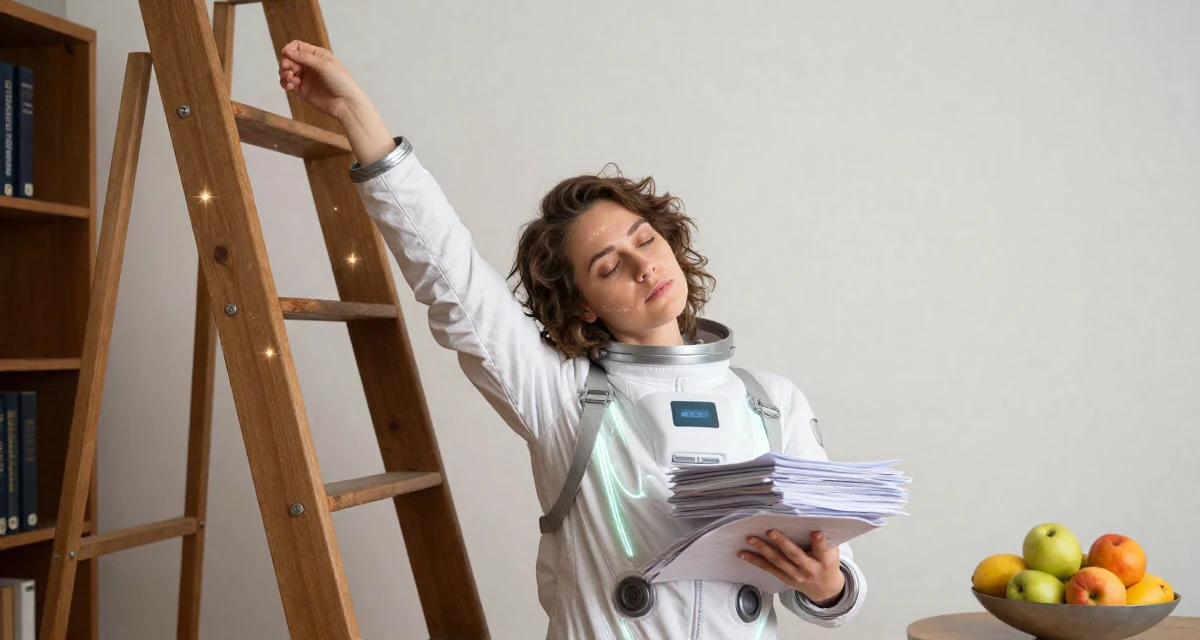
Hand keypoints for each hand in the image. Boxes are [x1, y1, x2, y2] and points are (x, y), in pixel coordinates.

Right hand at [277, 40, 394, 167]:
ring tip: (289, 78)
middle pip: (290, 59)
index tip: (286, 55)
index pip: (298, 47)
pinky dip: (286, 83)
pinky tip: (290, 85)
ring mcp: (306, 78)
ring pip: (287, 71)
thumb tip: (287, 51)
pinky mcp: (303, 90)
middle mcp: (310, 65)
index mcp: (317, 55)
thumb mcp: (324, 65)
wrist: (346, 104)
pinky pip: (289, 84)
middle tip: (287, 69)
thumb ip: (304, 57)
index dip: (290, 49)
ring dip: (284, 73)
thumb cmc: (342, 82)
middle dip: (285, 63)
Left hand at [739, 530, 844, 605]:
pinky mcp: (785, 578)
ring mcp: (795, 574)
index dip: (819, 542)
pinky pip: (768, 568)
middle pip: (794, 555)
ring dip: (762, 549)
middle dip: (782, 543)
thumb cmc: (827, 563)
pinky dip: (754, 560)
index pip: (822, 550)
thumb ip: (824, 539)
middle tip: (770, 531)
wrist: (824, 588)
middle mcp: (809, 568)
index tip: (816, 532)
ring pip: (777, 561)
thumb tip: (811, 516)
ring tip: (750, 539)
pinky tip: (743, 554)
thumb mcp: (832, 551)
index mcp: (824, 560)